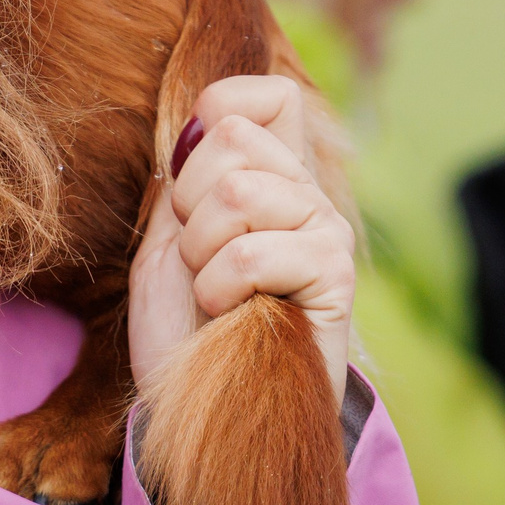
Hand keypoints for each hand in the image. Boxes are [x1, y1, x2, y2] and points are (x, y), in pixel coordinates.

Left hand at [126, 75, 355, 407]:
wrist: (206, 410)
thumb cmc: (185, 330)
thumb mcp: (168, 238)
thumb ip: (189, 176)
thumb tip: (206, 119)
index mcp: (271, 177)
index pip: (263, 94)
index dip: (212, 121)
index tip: (190, 188)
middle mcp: (307, 194)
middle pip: (235, 134)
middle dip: (189, 203)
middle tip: (202, 259)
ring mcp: (326, 232)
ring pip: (237, 190)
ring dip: (201, 254)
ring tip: (216, 293)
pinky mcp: (335, 276)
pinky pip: (253, 254)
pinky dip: (220, 290)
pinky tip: (233, 315)